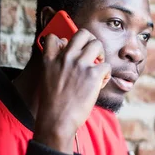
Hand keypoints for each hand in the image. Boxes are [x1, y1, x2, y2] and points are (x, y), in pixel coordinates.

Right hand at [34, 31, 110, 152]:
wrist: (57, 120)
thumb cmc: (54, 105)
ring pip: (97, 44)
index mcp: (50, 59)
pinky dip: (106, 75)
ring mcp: (79, 64)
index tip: (71, 52)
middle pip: (83, 33)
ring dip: (101, 55)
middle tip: (93, 55)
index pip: (54, 37)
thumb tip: (70, 59)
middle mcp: (65, 58)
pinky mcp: (93, 74)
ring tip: (99, 68)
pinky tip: (101, 83)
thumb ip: (56, 66)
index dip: (65, 41)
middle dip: (91, 41)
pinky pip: (106, 66)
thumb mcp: (47, 80)